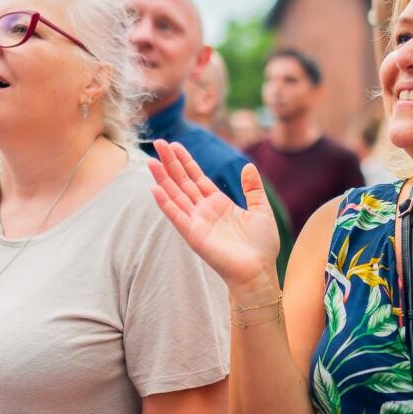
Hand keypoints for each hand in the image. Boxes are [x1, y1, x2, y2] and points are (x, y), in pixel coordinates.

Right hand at [148, 139, 280, 289]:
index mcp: (218, 203)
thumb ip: (253, 189)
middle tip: (158, 142)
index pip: (197, 177)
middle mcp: (204, 211)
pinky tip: (155, 189)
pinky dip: (166, 204)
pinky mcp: (194, 235)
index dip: (186, 161)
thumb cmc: (262, 245)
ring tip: (151, 161)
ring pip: (176, 196)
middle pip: (183, 182)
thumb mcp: (261, 210)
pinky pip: (177, 217)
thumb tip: (248, 165)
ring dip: (163, 179)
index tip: (174, 144)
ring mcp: (197, 223)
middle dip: (170, 163)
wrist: (259, 271)